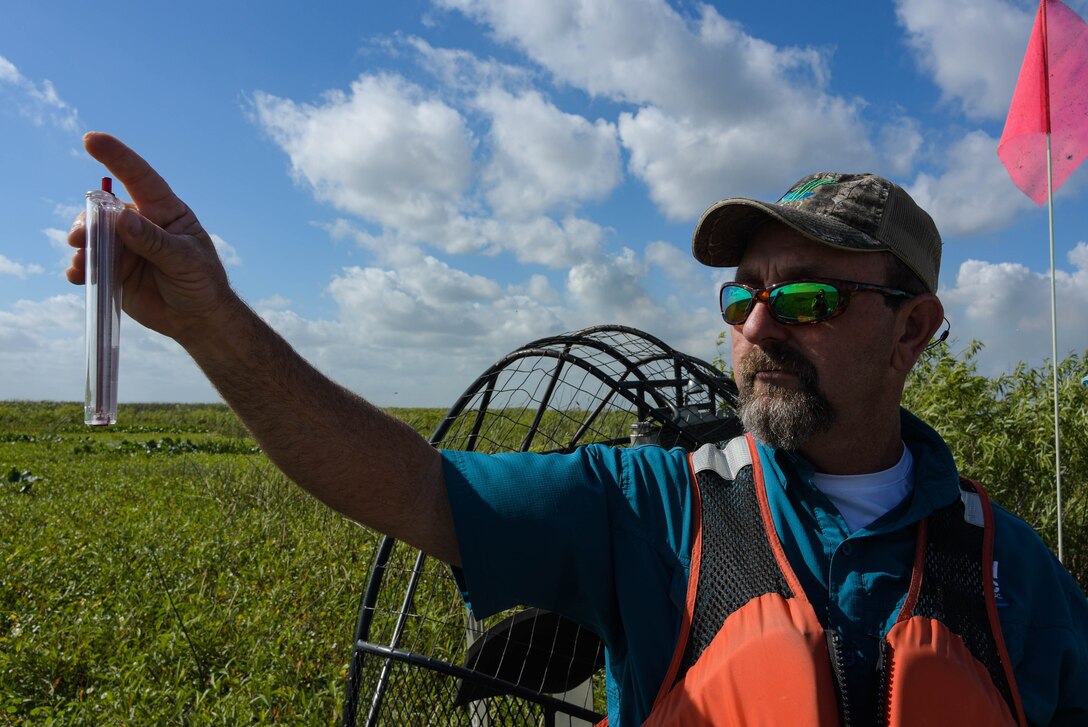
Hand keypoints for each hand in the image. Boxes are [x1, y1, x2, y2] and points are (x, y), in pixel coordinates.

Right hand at [67, 133, 237, 344]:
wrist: (197, 319)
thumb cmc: (201, 282)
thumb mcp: (185, 261)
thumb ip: (154, 241)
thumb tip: (121, 217)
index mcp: (165, 211)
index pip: (139, 177)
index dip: (116, 157)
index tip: (92, 140)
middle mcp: (141, 223)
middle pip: (106, 209)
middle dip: (89, 219)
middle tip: (80, 238)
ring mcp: (125, 245)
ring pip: (93, 234)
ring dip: (82, 244)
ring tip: (82, 262)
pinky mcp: (114, 269)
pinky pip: (89, 262)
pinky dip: (80, 267)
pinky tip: (78, 275)